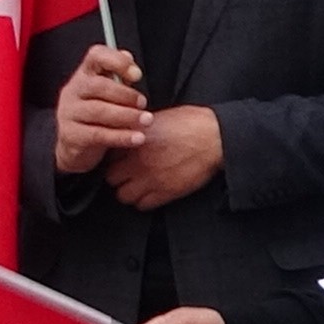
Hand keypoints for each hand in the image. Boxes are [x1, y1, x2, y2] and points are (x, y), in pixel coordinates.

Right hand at [52, 44, 148, 175]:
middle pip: (98, 86)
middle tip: (143, 103)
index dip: (117, 61)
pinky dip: (121, 136)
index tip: (137, 75)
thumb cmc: (98, 114)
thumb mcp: (109, 94)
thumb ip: (120, 78)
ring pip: (99, 111)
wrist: (75, 144)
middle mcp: (73, 90)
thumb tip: (130, 61)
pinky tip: (137, 138)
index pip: (96, 56)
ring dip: (127, 115)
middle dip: (125, 94)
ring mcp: (69, 112)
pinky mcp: (71, 135)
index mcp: (85, 74)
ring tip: (146, 121)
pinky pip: (98, 134)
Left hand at [105, 102, 222, 209]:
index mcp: (135, 139)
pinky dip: (144, 201)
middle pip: (110, 177)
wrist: (215, 138)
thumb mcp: (158, 117)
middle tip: (126, 172)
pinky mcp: (165, 192)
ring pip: (123, 195)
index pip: (108, 154)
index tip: (119, 157)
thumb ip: (139, 128)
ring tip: (137, 184)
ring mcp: (151, 179)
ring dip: (128, 191)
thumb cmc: (192, 123)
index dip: (113, 156)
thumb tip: (130, 132)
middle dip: (117, 175)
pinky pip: (142, 205)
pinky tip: (151, 191)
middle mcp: (138, 161)